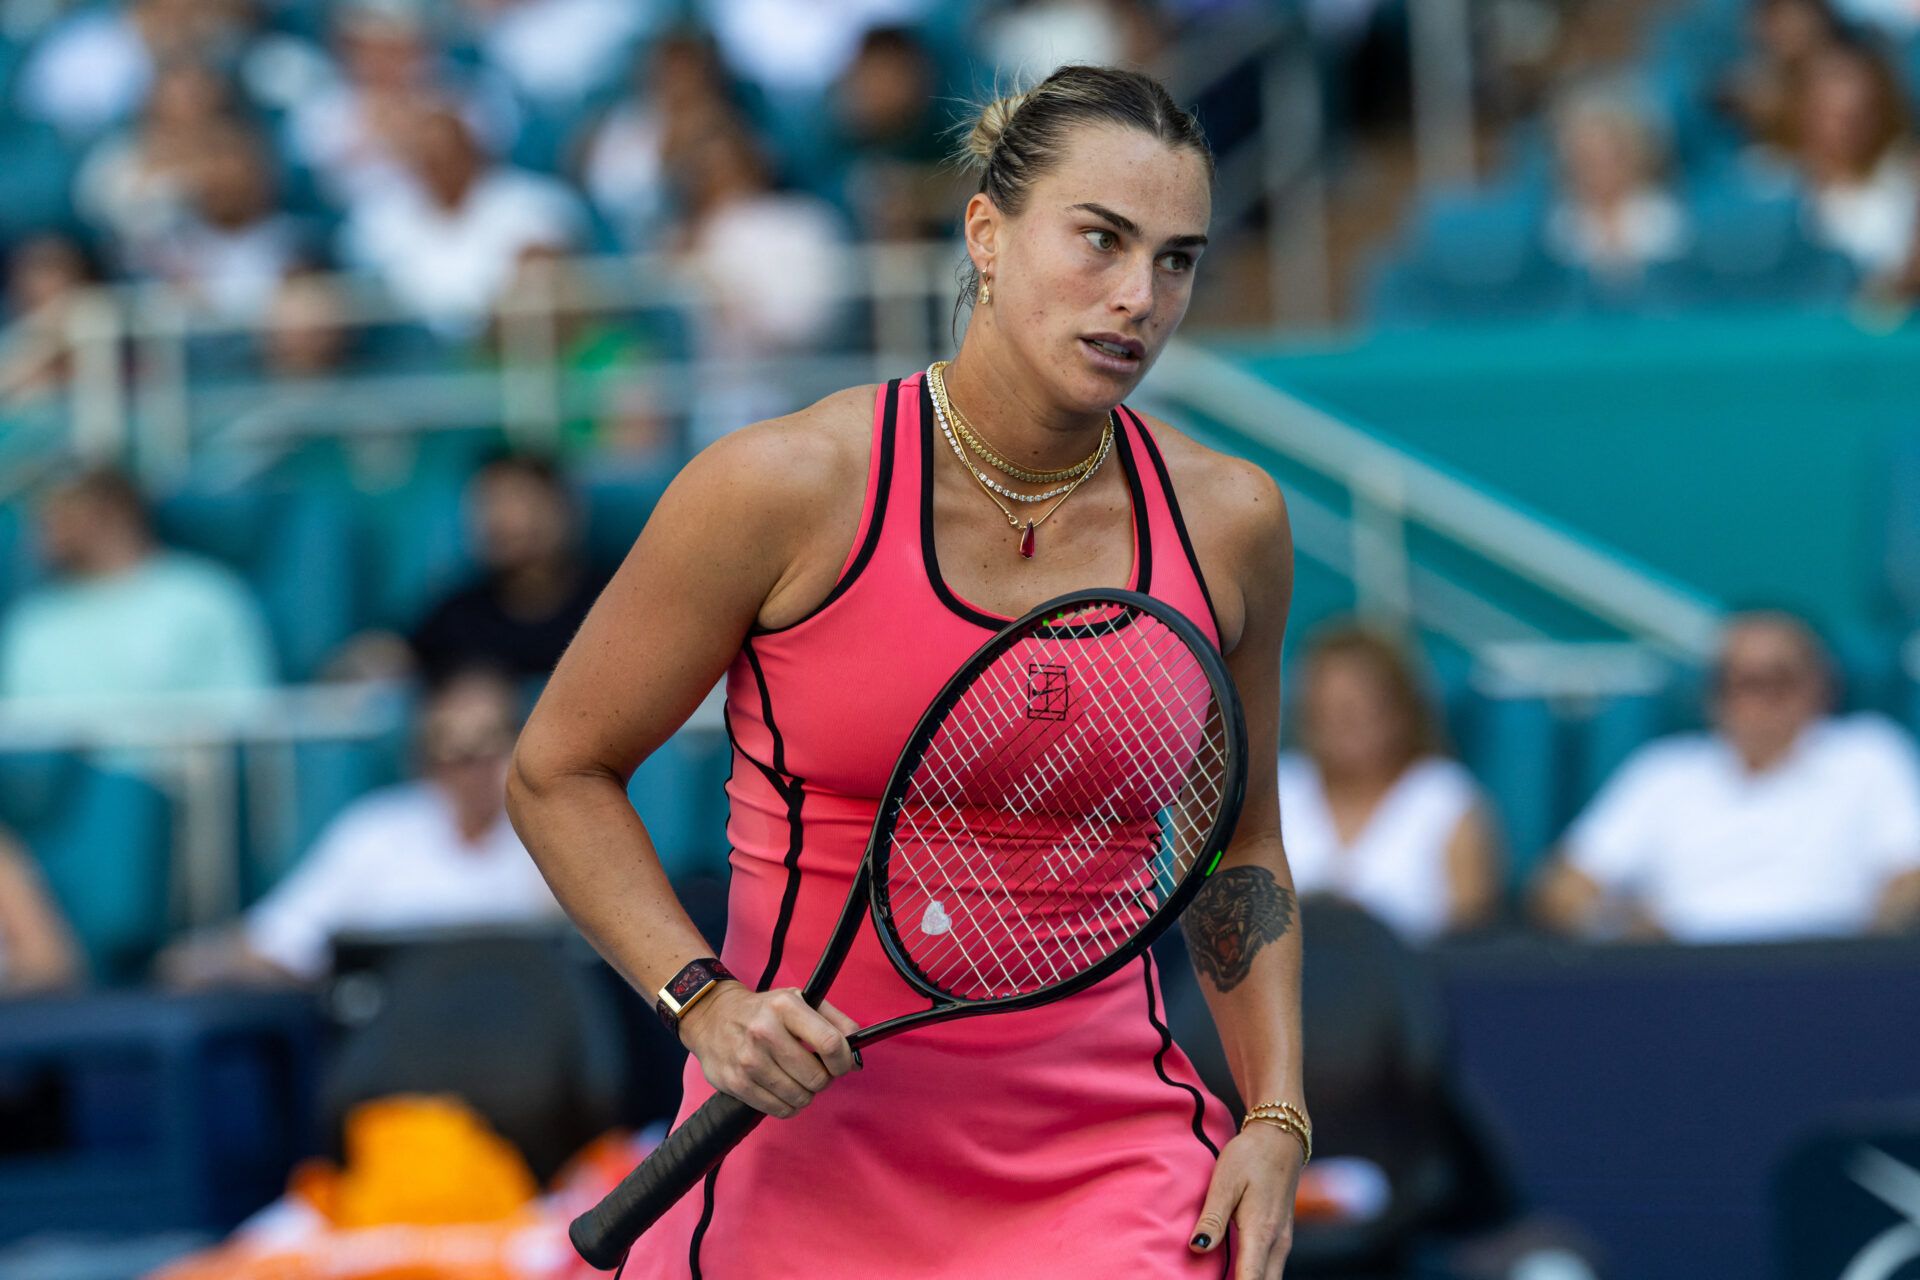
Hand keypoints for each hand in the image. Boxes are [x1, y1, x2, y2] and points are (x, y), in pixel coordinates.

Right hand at [678, 983, 860, 1118]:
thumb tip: (857, 1050)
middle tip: (815, 1070)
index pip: (830, 1042)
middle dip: (824, 1078)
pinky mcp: (736, 1083)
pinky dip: (788, 1105)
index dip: (843, 1060)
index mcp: (785, 1007)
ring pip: (800, 1097)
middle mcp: (765, 1032)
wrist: (711, 1017)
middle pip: (817, 1077)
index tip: (842, 1063)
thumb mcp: (798, 1000)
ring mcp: (749, 1060)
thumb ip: (834, 1020)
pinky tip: (783, 1089)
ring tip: (797, 1079)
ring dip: (806, 1093)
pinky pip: (779, 1109)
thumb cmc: (763, 1011)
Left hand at [1188, 1123, 1304, 1279]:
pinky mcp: (1282, 1237)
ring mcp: (1283, 1241)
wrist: (1280, 1138)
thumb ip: (1213, 1218)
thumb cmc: (1250, 1157)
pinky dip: (1258, 1277)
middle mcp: (1278, 1243)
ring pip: (1270, 1279)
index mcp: (1261, 1232)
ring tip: (1224, 1278)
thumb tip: (1198, 1247)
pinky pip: (1272, 1269)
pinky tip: (1239, 1275)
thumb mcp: (1225, 1182)